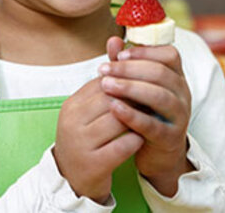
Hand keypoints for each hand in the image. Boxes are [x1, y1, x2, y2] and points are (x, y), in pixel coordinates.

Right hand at [54, 76, 143, 203]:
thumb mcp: (87, 112)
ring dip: (137, 117)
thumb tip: (118, 46)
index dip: (126, 82)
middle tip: (153, 98)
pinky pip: (122, 147)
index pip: (103, 83)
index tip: (144, 84)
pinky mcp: (94, 165)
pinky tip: (141, 138)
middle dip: (134, 98)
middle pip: (110, 99)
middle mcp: (72, 123)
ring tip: (149, 117)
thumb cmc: (84, 138)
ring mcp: (81, 144)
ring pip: (117, 121)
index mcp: (72, 106)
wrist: (71, 178)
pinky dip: (135, 140)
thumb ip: (104, 85)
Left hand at [100, 37, 193, 196]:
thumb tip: (112, 40)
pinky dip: (132, 114)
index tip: (120, 55)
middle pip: (160, 73)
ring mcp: (180, 115)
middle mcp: (183, 93)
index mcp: (177, 76)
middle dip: (129, 69)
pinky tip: (113, 107)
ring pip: (159, 96)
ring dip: (129, 88)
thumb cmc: (146, 111)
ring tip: (105, 86)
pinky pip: (152, 124)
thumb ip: (125, 63)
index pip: (169, 54)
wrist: (158, 152)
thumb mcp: (137, 85)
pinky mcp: (170, 137)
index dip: (144, 52)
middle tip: (103, 70)